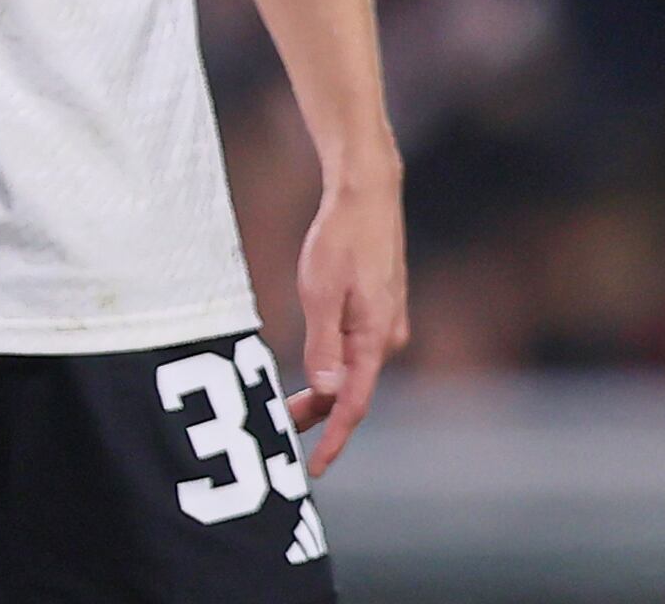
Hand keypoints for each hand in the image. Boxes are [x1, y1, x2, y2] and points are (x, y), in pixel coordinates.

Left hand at [282, 165, 407, 472]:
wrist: (367, 197)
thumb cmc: (341, 239)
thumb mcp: (320, 291)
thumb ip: (323, 344)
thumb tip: (325, 391)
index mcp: (376, 339)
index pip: (354, 404)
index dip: (333, 438)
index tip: (314, 467)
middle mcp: (387, 339)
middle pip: (352, 393)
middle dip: (319, 418)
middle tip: (277, 430)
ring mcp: (386, 326)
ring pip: (353, 373)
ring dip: (323, 393)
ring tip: (286, 406)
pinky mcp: (379, 312)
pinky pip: (356, 354)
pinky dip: (333, 369)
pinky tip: (312, 370)